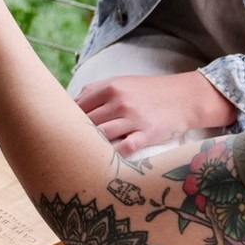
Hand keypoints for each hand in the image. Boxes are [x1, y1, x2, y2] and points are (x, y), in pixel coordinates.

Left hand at [74, 72, 239, 155]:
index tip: (58, 131)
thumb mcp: (122, 83)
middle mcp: (119, 102)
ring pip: (102, 135)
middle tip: (64, 149)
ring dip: (91, 146)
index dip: (66, 120)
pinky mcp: (148, 134)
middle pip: (87, 122)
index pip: (77, 106)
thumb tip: (70, 104)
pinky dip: (113, 155)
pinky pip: (125, 148)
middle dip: (74, 136)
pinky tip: (105, 162)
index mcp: (110, 88)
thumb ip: (96, 91)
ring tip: (81, 157)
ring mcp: (134, 118)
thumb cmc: (149, 92)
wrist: (185, 97)